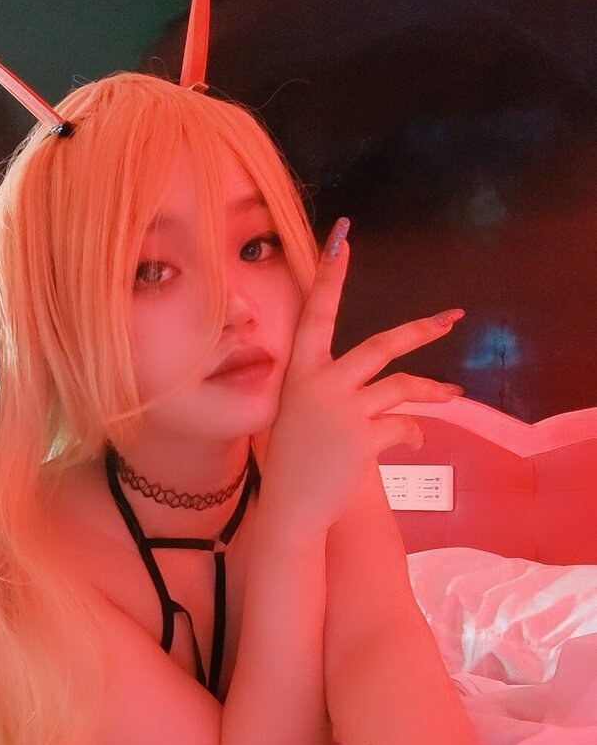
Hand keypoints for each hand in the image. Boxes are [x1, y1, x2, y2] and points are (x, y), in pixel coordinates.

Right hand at [261, 217, 464, 536]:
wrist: (290, 506)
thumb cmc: (294, 462)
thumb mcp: (299, 414)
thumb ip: (328, 390)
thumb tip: (374, 384)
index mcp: (300, 372)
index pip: (316, 313)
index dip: (330, 276)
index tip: (342, 238)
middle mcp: (320, 383)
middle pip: (381, 345)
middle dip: (421, 330)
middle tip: (450, 320)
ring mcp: (342, 409)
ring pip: (403, 386)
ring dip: (433, 392)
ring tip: (453, 396)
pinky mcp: (363, 437)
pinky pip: (405, 426)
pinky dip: (413, 434)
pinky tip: (411, 441)